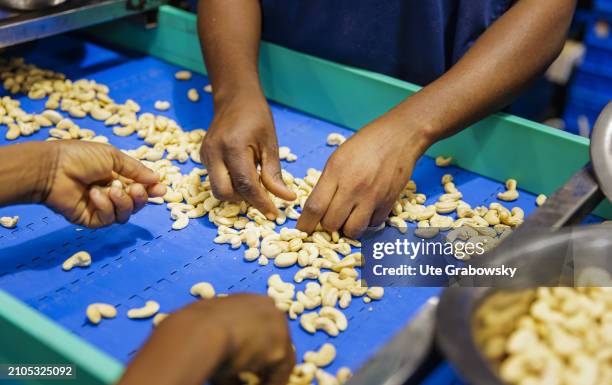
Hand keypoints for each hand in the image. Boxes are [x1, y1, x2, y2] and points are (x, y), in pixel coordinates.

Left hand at [42, 141, 165, 227]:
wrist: (51, 169)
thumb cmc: (79, 157)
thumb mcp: (112, 156)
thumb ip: (136, 169)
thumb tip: (157, 179)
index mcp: (116, 176)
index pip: (140, 187)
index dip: (151, 190)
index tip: (161, 189)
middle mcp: (111, 193)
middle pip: (137, 204)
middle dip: (141, 198)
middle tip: (137, 189)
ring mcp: (101, 208)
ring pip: (126, 214)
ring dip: (123, 202)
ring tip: (111, 189)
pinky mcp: (91, 220)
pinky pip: (109, 219)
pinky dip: (106, 207)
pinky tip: (94, 195)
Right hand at [117, 294, 293, 384]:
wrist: (198, 332)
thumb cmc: (196, 327)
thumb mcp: (211, 329)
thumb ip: (224, 340)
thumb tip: (227, 365)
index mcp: (252, 300)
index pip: (261, 324)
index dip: (255, 345)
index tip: (250, 361)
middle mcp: (271, 309)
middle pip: (274, 337)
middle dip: (264, 357)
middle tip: (257, 376)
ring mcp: (279, 328)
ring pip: (279, 355)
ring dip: (268, 372)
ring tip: (258, 384)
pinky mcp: (280, 350)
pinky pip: (281, 373)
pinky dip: (271, 383)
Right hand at [200, 94, 295, 218]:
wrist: (234, 97)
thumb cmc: (257, 117)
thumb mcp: (270, 143)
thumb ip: (274, 173)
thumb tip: (286, 198)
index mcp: (233, 147)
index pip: (246, 185)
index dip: (261, 203)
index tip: (275, 214)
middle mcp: (214, 153)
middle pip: (224, 193)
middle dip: (244, 200)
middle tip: (263, 198)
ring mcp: (205, 155)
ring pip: (218, 189)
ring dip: (237, 193)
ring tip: (255, 182)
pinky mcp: (203, 157)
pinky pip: (216, 180)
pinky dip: (231, 184)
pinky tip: (244, 175)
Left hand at [297, 115, 430, 238]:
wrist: (400, 136)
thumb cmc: (366, 143)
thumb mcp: (338, 158)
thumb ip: (327, 183)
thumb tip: (318, 208)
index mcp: (336, 172)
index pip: (315, 207)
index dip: (306, 224)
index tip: (303, 230)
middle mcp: (353, 187)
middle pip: (331, 223)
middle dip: (327, 226)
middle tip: (330, 218)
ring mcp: (372, 197)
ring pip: (353, 230)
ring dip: (347, 228)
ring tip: (348, 218)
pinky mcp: (389, 202)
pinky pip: (373, 224)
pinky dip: (367, 222)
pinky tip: (366, 210)